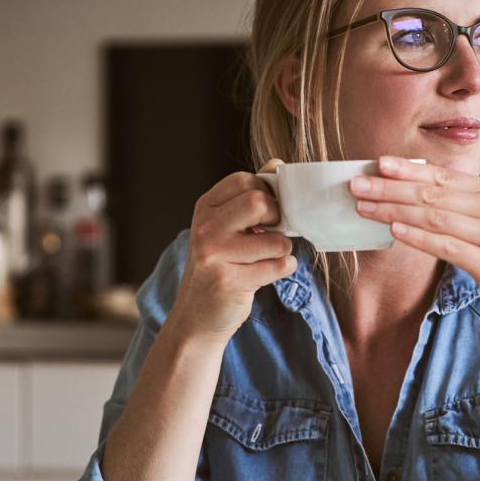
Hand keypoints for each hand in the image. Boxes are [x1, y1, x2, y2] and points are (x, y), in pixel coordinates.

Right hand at [166, 160, 294, 343]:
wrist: (197, 316)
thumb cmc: (219, 266)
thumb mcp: (226, 226)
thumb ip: (250, 195)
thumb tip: (276, 164)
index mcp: (206, 207)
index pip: (246, 180)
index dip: (266, 194)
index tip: (266, 213)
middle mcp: (206, 227)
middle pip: (259, 202)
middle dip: (277, 219)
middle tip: (270, 233)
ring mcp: (214, 254)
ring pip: (276, 240)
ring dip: (282, 251)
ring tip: (266, 258)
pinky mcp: (229, 281)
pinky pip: (279, 267)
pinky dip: (283, 269)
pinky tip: (264, 275)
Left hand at [350, 156, 479, 338]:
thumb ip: (466, 214)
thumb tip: (421, 205)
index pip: (442, 177)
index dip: (407, 169)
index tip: (377, 163)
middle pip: (432, 193)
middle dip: (390, 187)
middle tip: (356, 183)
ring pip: (434, 216)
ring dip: (394, 209)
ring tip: (363, 206)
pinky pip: (447, 246)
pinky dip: (418, 236)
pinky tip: (394, 230)